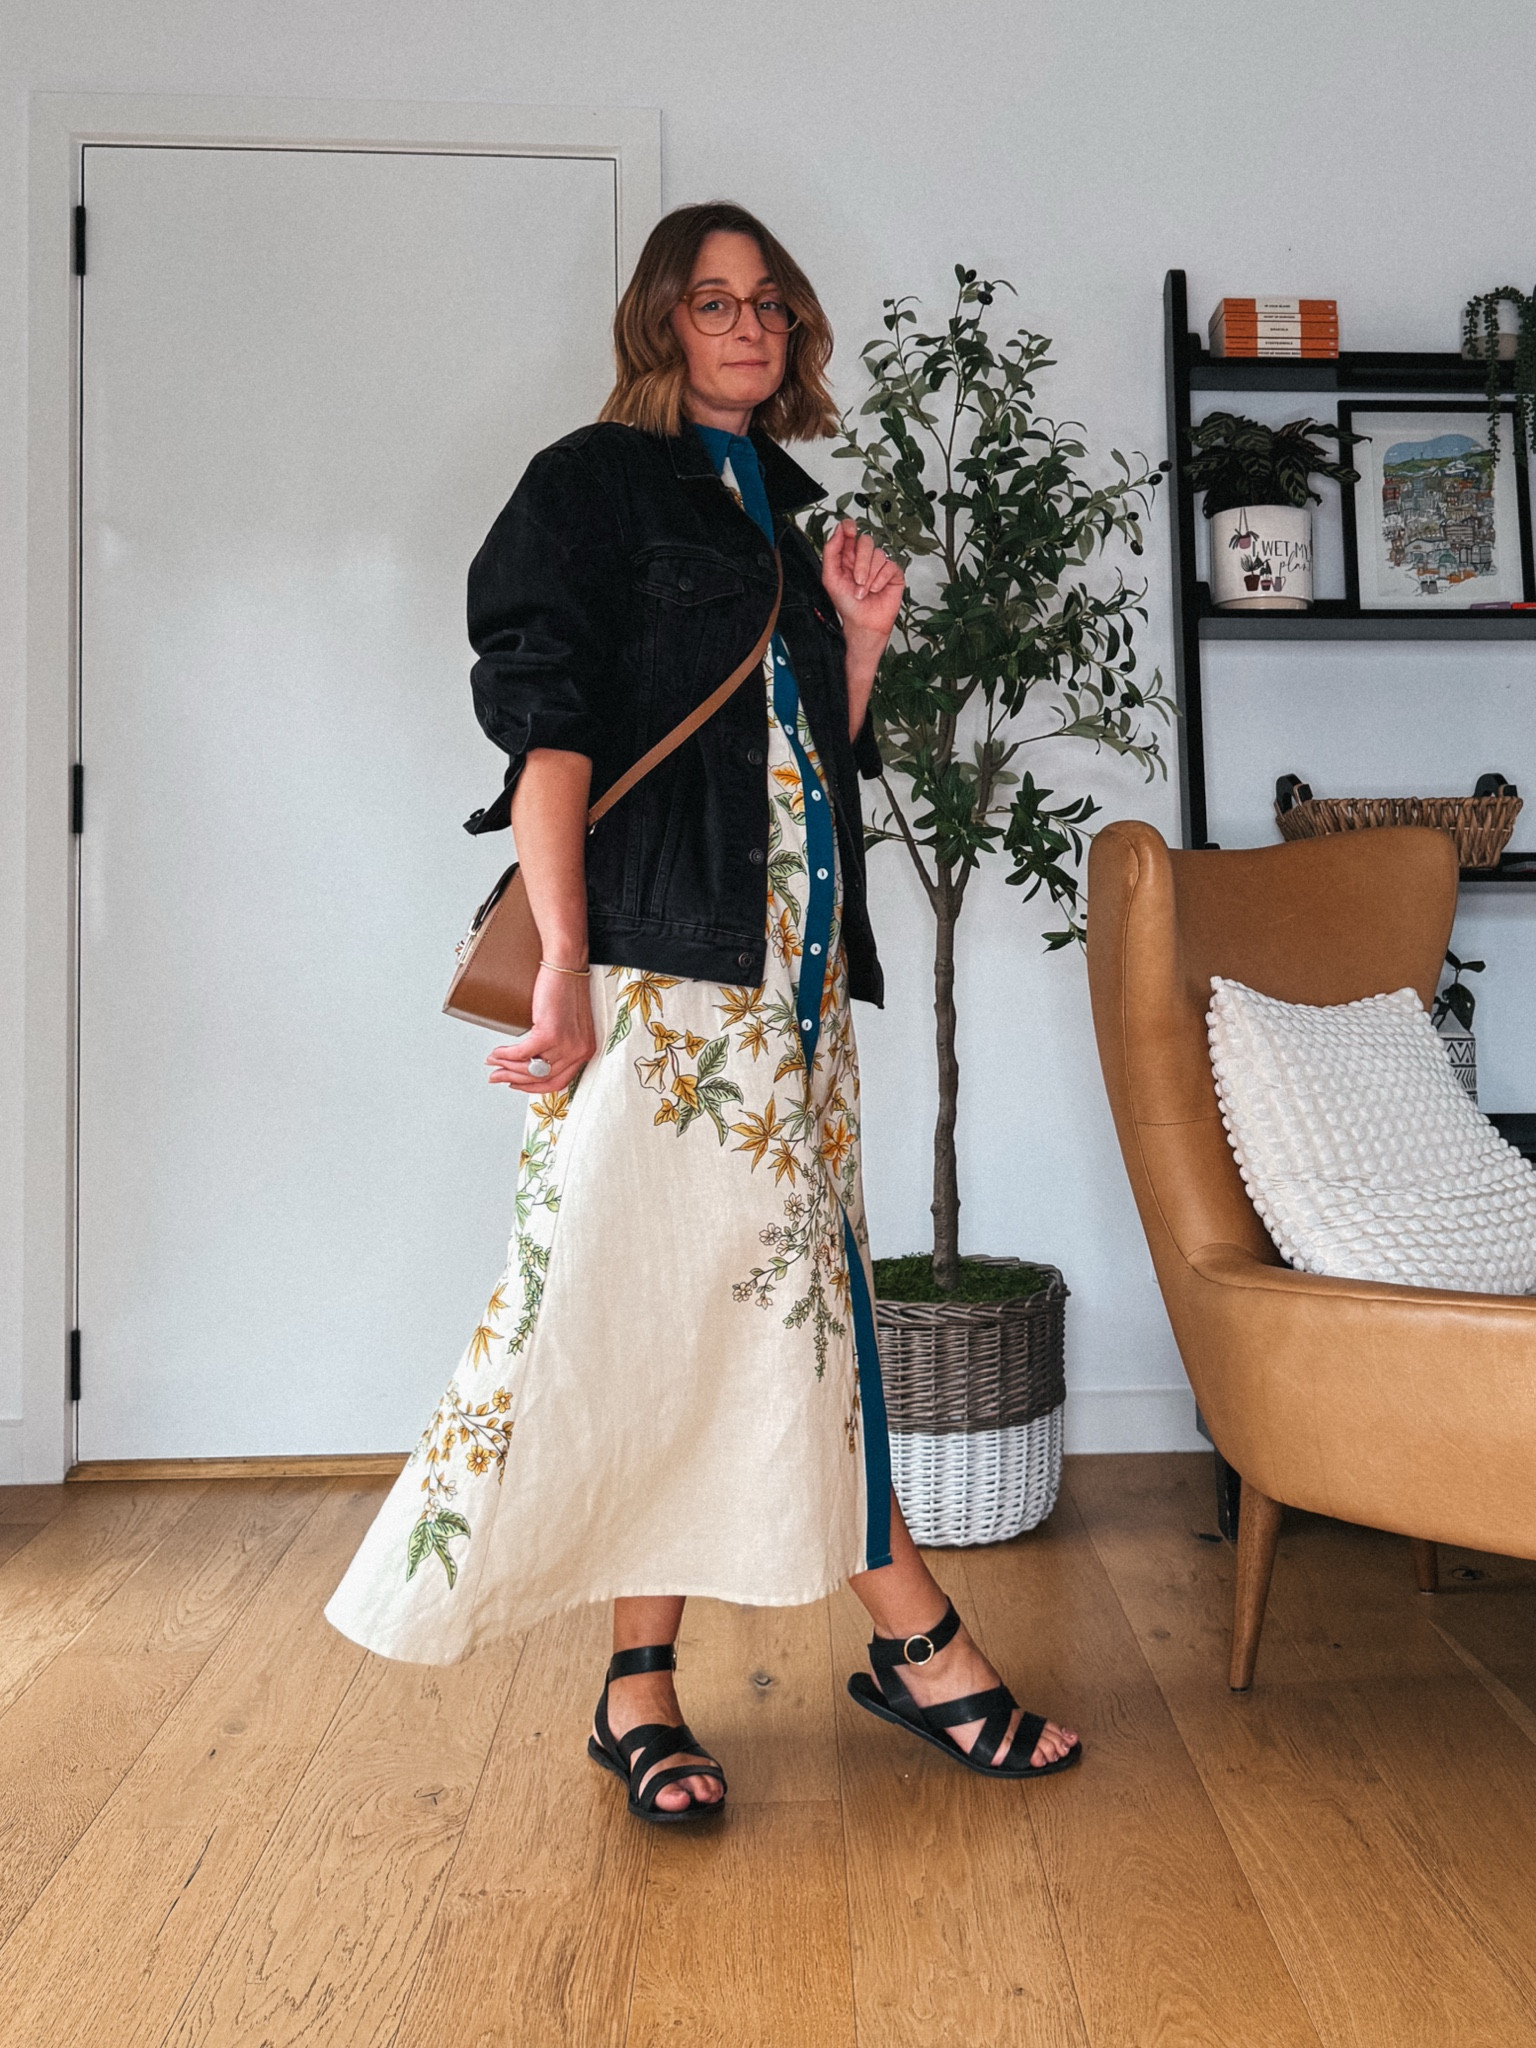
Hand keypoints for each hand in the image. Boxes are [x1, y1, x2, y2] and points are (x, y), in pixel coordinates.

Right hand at [485, 964, 597, 1095]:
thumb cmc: (566, 988)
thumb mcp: (568, 1024)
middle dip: (514, 1080)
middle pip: (542, 1078)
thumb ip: (557, 1046)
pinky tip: (497, 1052)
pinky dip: (506, 1055)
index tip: (517, 1084)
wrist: (566, 965)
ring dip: (506, 1067)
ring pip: (530, 1068)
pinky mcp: (550, 1034)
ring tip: (493, 1062)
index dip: (533, 1087)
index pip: (559, 1082)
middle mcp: (579, 1051)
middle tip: (497, 1077)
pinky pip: (522, 1053)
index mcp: (585, 1051)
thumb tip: (532, 1061)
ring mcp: (566, 1045)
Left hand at [820, 518, 903, 647]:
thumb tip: (838, 530)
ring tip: (864, 591)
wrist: (863, 623)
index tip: (849, 529)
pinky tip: (876, 590)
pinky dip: (881, 580)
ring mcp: (879, 565)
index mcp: (847, 556)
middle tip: (857, 580)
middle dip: (861, 563)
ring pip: (878, 554)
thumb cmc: (847, 605)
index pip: (849, 532)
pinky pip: (889, 566)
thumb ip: (831, 551)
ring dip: (869, 576)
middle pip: (866, 541)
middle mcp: (863, 558)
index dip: (849, 527)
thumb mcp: (830, 578)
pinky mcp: (893, 573)